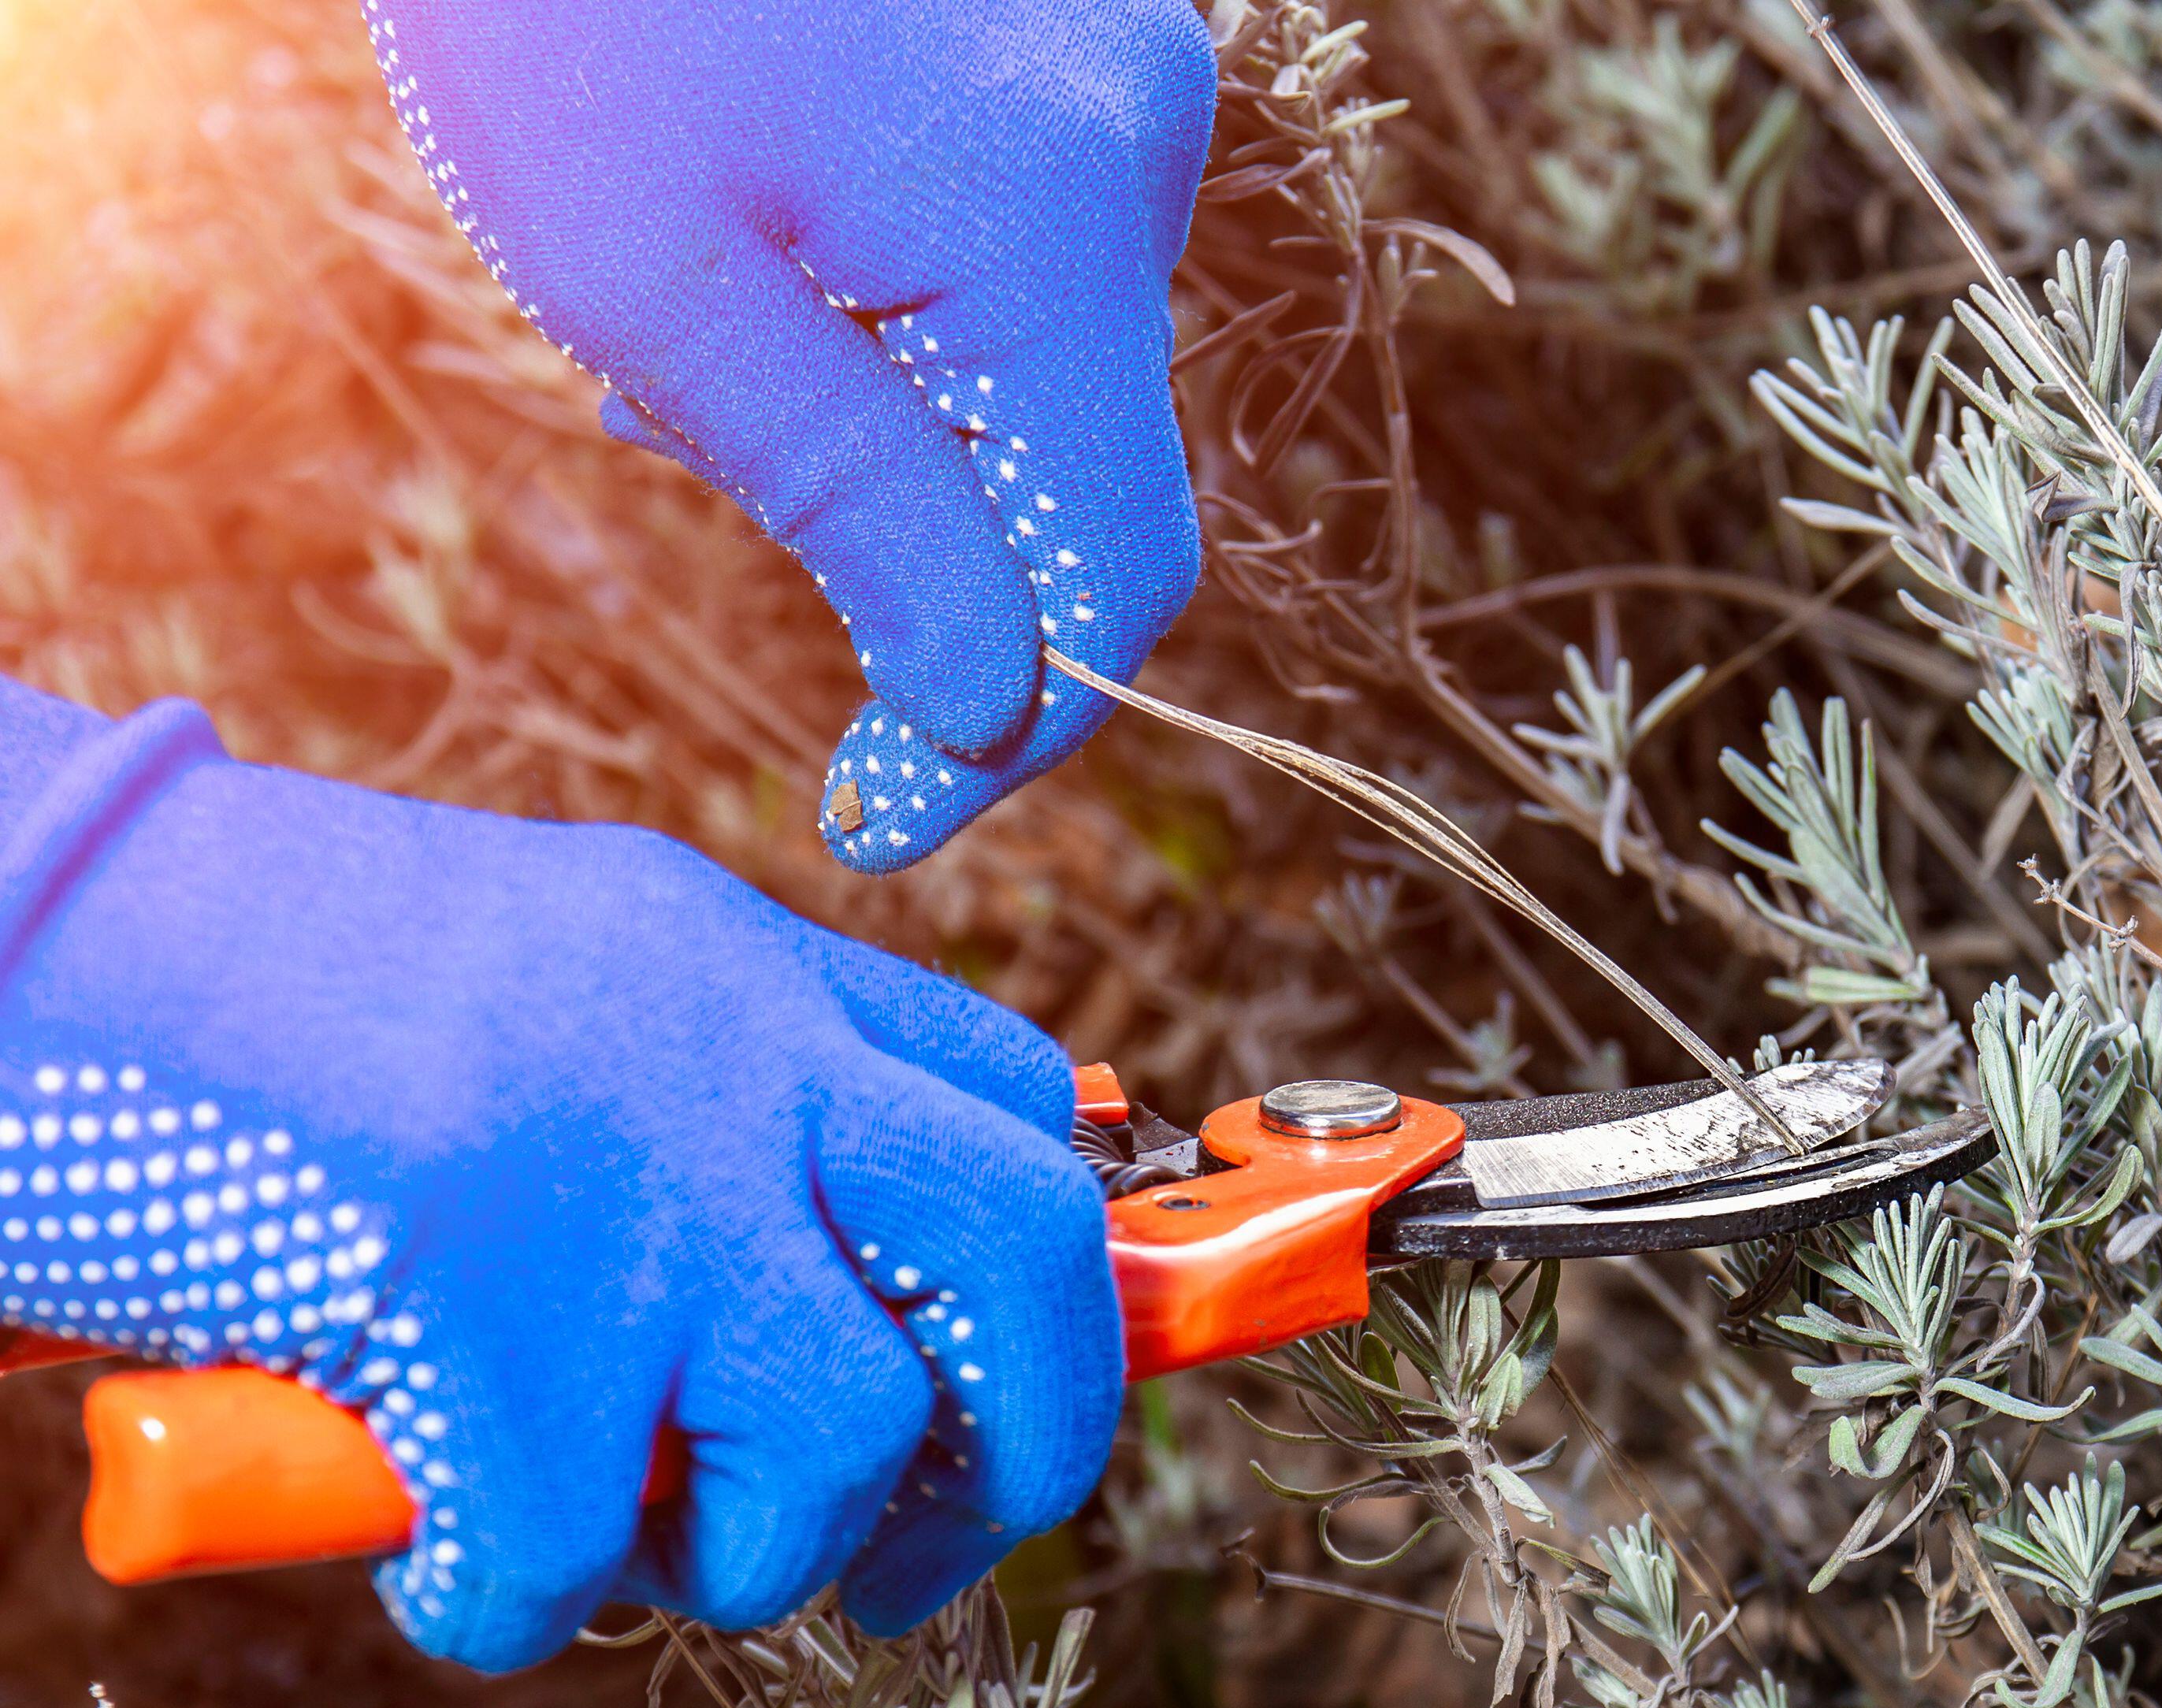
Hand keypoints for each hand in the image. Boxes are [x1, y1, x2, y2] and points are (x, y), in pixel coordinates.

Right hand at [0, 698, 1119, 1669]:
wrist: (38, 926)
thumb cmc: (266, 997)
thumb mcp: (557, 1005)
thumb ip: (703, 1121)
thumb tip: (822, 1319)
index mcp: (747, 968)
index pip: (1020, 1106)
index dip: (1053, 1282)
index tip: (990, 1397)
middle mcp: (730, 1049)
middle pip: (1029, 1245)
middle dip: (1030, 1440)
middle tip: (927, 1549)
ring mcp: (626, 1172)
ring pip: (844, 1431)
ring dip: (747, 1554)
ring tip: (612, 1545)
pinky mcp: (487, 1300)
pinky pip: (567, 1555)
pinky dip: (503, 1603)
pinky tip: (428, 1544)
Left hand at [359, 0, 1214, 873]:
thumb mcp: (658, 284)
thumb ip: (855, 501)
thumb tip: (986, 706)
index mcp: (1050, 224)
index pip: (1113, 568)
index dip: (1014, 730)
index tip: (880, 819)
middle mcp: (1142, 151)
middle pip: (1083, 469)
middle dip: (915, 541)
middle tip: (681, 446)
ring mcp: (1132, 89)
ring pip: (1053, 367)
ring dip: (900, 417)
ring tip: (699, 315)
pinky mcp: (1091, 61)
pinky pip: (1037, 267)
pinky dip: (917, 318)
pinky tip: (775, 241)